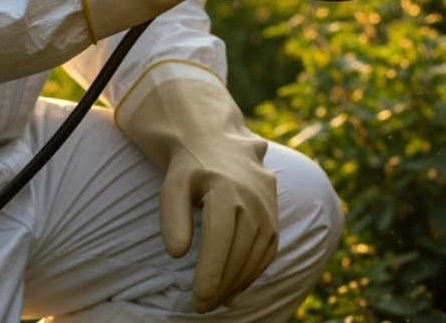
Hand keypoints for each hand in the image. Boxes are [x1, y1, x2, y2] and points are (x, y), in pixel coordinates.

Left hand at [159, 129, 277, 311]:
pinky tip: (238, 289)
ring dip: (239, 282)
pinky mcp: (274, 211)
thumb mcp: (171, 187)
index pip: (220, 239)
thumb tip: (177, 252)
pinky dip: (256, 271)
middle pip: (240, 250)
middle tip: (202, 307)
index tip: (198, 299)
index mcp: (225, 188)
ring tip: (217, 301)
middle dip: (222, 284)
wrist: (216, 139)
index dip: (212, 273)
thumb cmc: (189, 169)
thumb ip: (172, 218)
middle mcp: (253, 195)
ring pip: (257, 252)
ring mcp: (268, 203)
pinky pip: (270, 247)